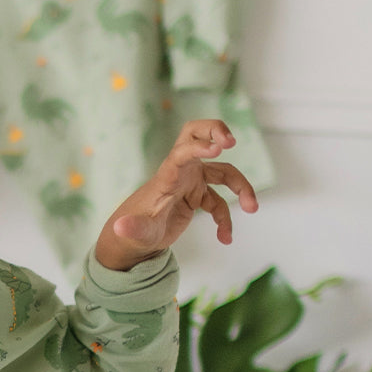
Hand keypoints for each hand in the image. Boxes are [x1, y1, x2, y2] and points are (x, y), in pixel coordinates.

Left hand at [95, 119, 258, 270]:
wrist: (133, 240)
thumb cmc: (133, 233)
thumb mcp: (133, 233)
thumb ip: (131, 229)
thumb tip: (119, 228)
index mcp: (166, 177)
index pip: (182, 152)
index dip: (199, 147)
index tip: (219, 149)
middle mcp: (180, 174)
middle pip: (200, 137)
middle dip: (217, 131)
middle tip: (231, 142)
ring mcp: (191, 183)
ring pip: (224, 173)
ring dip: (241, 187)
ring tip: (253, 209)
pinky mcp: (197, 196)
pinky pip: (220, 203)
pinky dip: (226, 220)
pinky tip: (225, 238)